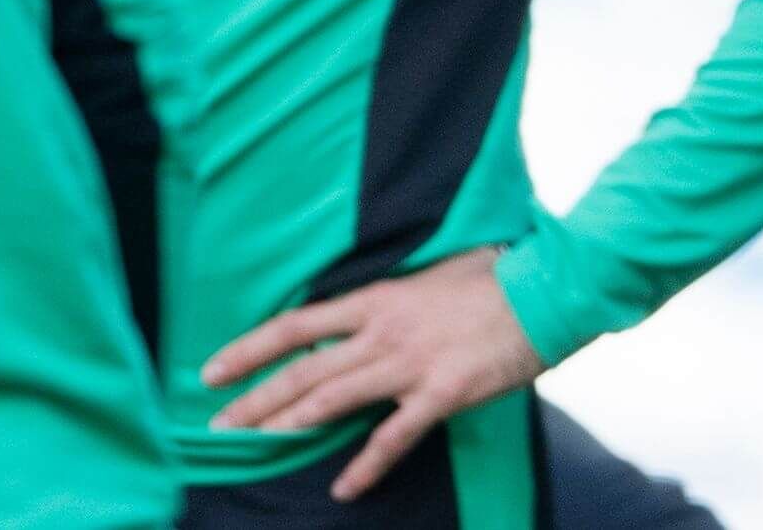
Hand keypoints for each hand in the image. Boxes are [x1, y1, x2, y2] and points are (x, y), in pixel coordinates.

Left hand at [201, 246, 549, 499]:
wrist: (549, 291)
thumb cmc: (499, 276)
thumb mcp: (436, 273)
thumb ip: (397, 295)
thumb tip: (369, 309)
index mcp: (379, 299)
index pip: (296, 326)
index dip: (249, 349)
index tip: (212, 370)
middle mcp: (384, 333)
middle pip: (303, 370)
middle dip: (253, 399)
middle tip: (217, 425)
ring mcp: (411, 364)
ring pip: (332, 400)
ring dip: (287, 424)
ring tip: (254, 444)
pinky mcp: (442, 394)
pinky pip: (393, 437)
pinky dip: (366, 466)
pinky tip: (343, 489)